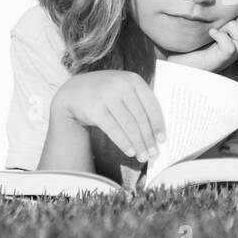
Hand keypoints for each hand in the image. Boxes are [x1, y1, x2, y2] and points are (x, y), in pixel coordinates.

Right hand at [51, 70, 166, 162]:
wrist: (74, 91)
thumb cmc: (106, 94)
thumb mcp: (123, 89)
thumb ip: (139, 102)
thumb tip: (156, 133)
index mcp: (133, 79)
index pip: (151, 104)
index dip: (158, 124)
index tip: (162, 140)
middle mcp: (121, 85)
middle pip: (140, 117)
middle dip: (148, 138)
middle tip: (153, 154)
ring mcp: (107, 96)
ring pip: (128, 125)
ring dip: (138, 144)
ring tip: (143, 157)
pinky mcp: (95, 109)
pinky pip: (113, 130)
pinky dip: (123, 143)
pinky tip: (130, 152)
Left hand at [166, 5, 237, 72]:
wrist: (179, 57)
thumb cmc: (196, 36)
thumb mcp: (214, 18)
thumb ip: (225, 7)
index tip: (236, 8)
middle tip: (224, 20)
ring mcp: (232, 55)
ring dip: (232, 28)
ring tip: (218, 27)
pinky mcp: (220, 60)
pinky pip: (230, 47)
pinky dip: (221, 37)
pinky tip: (211, 33)